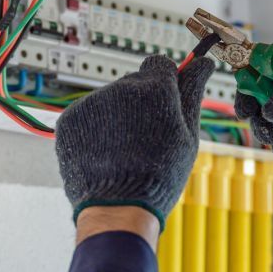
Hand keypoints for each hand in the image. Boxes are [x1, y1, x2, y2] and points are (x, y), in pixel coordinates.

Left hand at [55, 55, 214, 229]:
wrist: (118, 207)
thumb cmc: (160, 174)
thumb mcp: (188, 134)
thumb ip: (192, 92)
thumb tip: (202, 64)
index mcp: (154, 87)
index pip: (160, 64)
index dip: (167, 82)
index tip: (168, 101)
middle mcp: (120, 87)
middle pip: (134, 82)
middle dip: (143, 102)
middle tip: (149, 136)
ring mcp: (92, 102)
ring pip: (110, 99)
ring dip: (118, 116)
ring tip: (126, 150)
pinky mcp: (70, 118)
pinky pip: (88, 114)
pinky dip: (96, 129)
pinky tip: (106, 152)